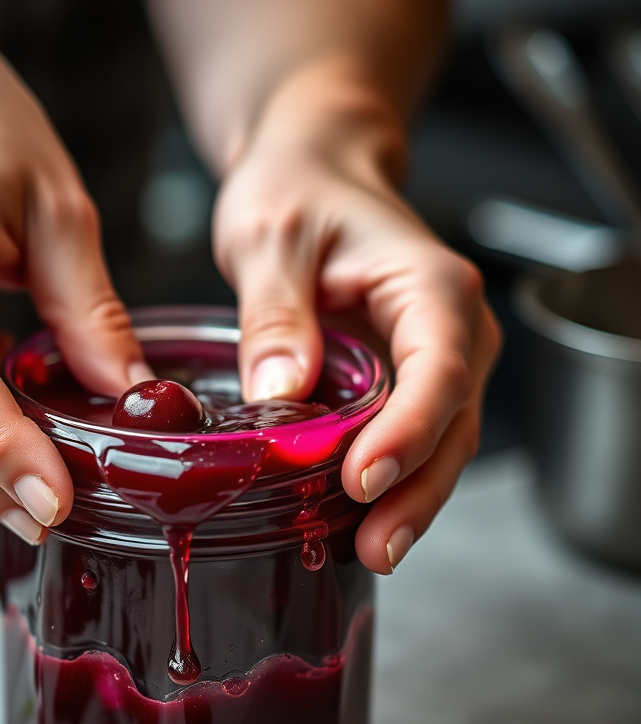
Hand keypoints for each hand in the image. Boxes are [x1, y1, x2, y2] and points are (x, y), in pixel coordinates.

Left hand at [214, 59, 501, 572]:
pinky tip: (354, 521)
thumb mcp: (270, 239)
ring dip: (409, 500)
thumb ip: (275, 314)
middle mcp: (448, 328)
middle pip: (452, 423)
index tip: (364, 479)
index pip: (438, 369)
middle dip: (417, 492)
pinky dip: (389, 483)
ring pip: (440, 442)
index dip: (407, 432)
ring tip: (370, 551)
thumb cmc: (298, 190)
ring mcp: (430, 360)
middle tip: (377, 546)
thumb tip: (279, 393)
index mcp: (429, 286)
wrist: (311, 173)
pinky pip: (407, 439)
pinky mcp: (402, 382)